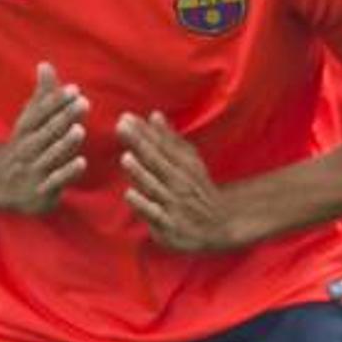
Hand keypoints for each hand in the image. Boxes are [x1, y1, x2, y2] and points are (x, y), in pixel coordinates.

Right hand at [0, 62, 89, 214]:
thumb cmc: (23, 148)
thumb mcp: (29, 122)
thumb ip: (42, 96)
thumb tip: (46, 64)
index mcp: (25, 131)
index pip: (40, 113)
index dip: (55, 101)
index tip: (74, 89)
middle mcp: (26, 149)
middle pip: (45, 132)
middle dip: (63, 117)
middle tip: (83, 102)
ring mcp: (32, 171)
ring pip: (49, 156)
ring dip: (64, 144)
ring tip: (80, 130)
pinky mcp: (40, 191)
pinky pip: (54, 182)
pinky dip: (66, 173)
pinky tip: (81, 163)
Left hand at [119, 112, 239, 252]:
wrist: (219, 226)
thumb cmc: (196, 190)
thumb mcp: (189, 163)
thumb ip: (170, 140)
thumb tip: (154, 115)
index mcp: (184, 165)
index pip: (162, 145)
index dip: (144, 131)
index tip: (126, 117)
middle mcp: (180, 182)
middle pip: (157, 161)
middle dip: (140, 144)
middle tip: (122, 127)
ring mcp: (175, 204)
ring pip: (155, 186)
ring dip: (141, 172)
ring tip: (125, 157)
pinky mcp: (170, 225)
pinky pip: (155, 215)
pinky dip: (143, 205)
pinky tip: (129, 193)